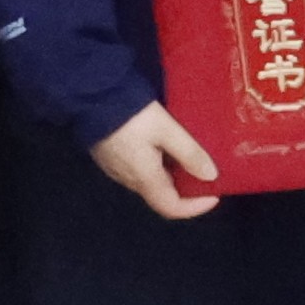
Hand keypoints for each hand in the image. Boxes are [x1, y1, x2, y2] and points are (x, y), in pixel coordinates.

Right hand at [92, 101, 222, 219]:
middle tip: (202, 170)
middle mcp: (128, 179)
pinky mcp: (106, 156)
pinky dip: (154, 166)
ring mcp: (114, 168)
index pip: (172, 208)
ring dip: (169, 176)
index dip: (196, 207)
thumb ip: (190, 153)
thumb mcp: (166, 129)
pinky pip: (135, 169)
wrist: (90, 96)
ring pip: (148, 182)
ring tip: (184, 155)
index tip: (214, 194)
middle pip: (160, 195)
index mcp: (145, 178)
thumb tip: (211, 175)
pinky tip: (158, 147)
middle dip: (185, 188)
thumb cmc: (132, 115)